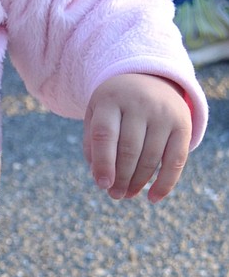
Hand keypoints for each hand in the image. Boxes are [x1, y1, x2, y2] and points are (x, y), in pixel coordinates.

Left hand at [83, 74, 191, 202]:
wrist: (149, 78)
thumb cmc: (115, 105)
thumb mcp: (97, 114)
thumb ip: (93, 143)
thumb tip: (100, 178)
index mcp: (111, 99)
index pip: (105, 134)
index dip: (103, 162)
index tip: (102, 185)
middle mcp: (139, 103)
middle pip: (129, 149)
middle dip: (121, 177)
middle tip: (114, 195)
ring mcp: (163, 113)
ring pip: (151, 156)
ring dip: (138, 182)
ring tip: (127, 194)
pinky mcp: (183, 124)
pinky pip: (176, 160)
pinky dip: (165, 183)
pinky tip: (153, 198)